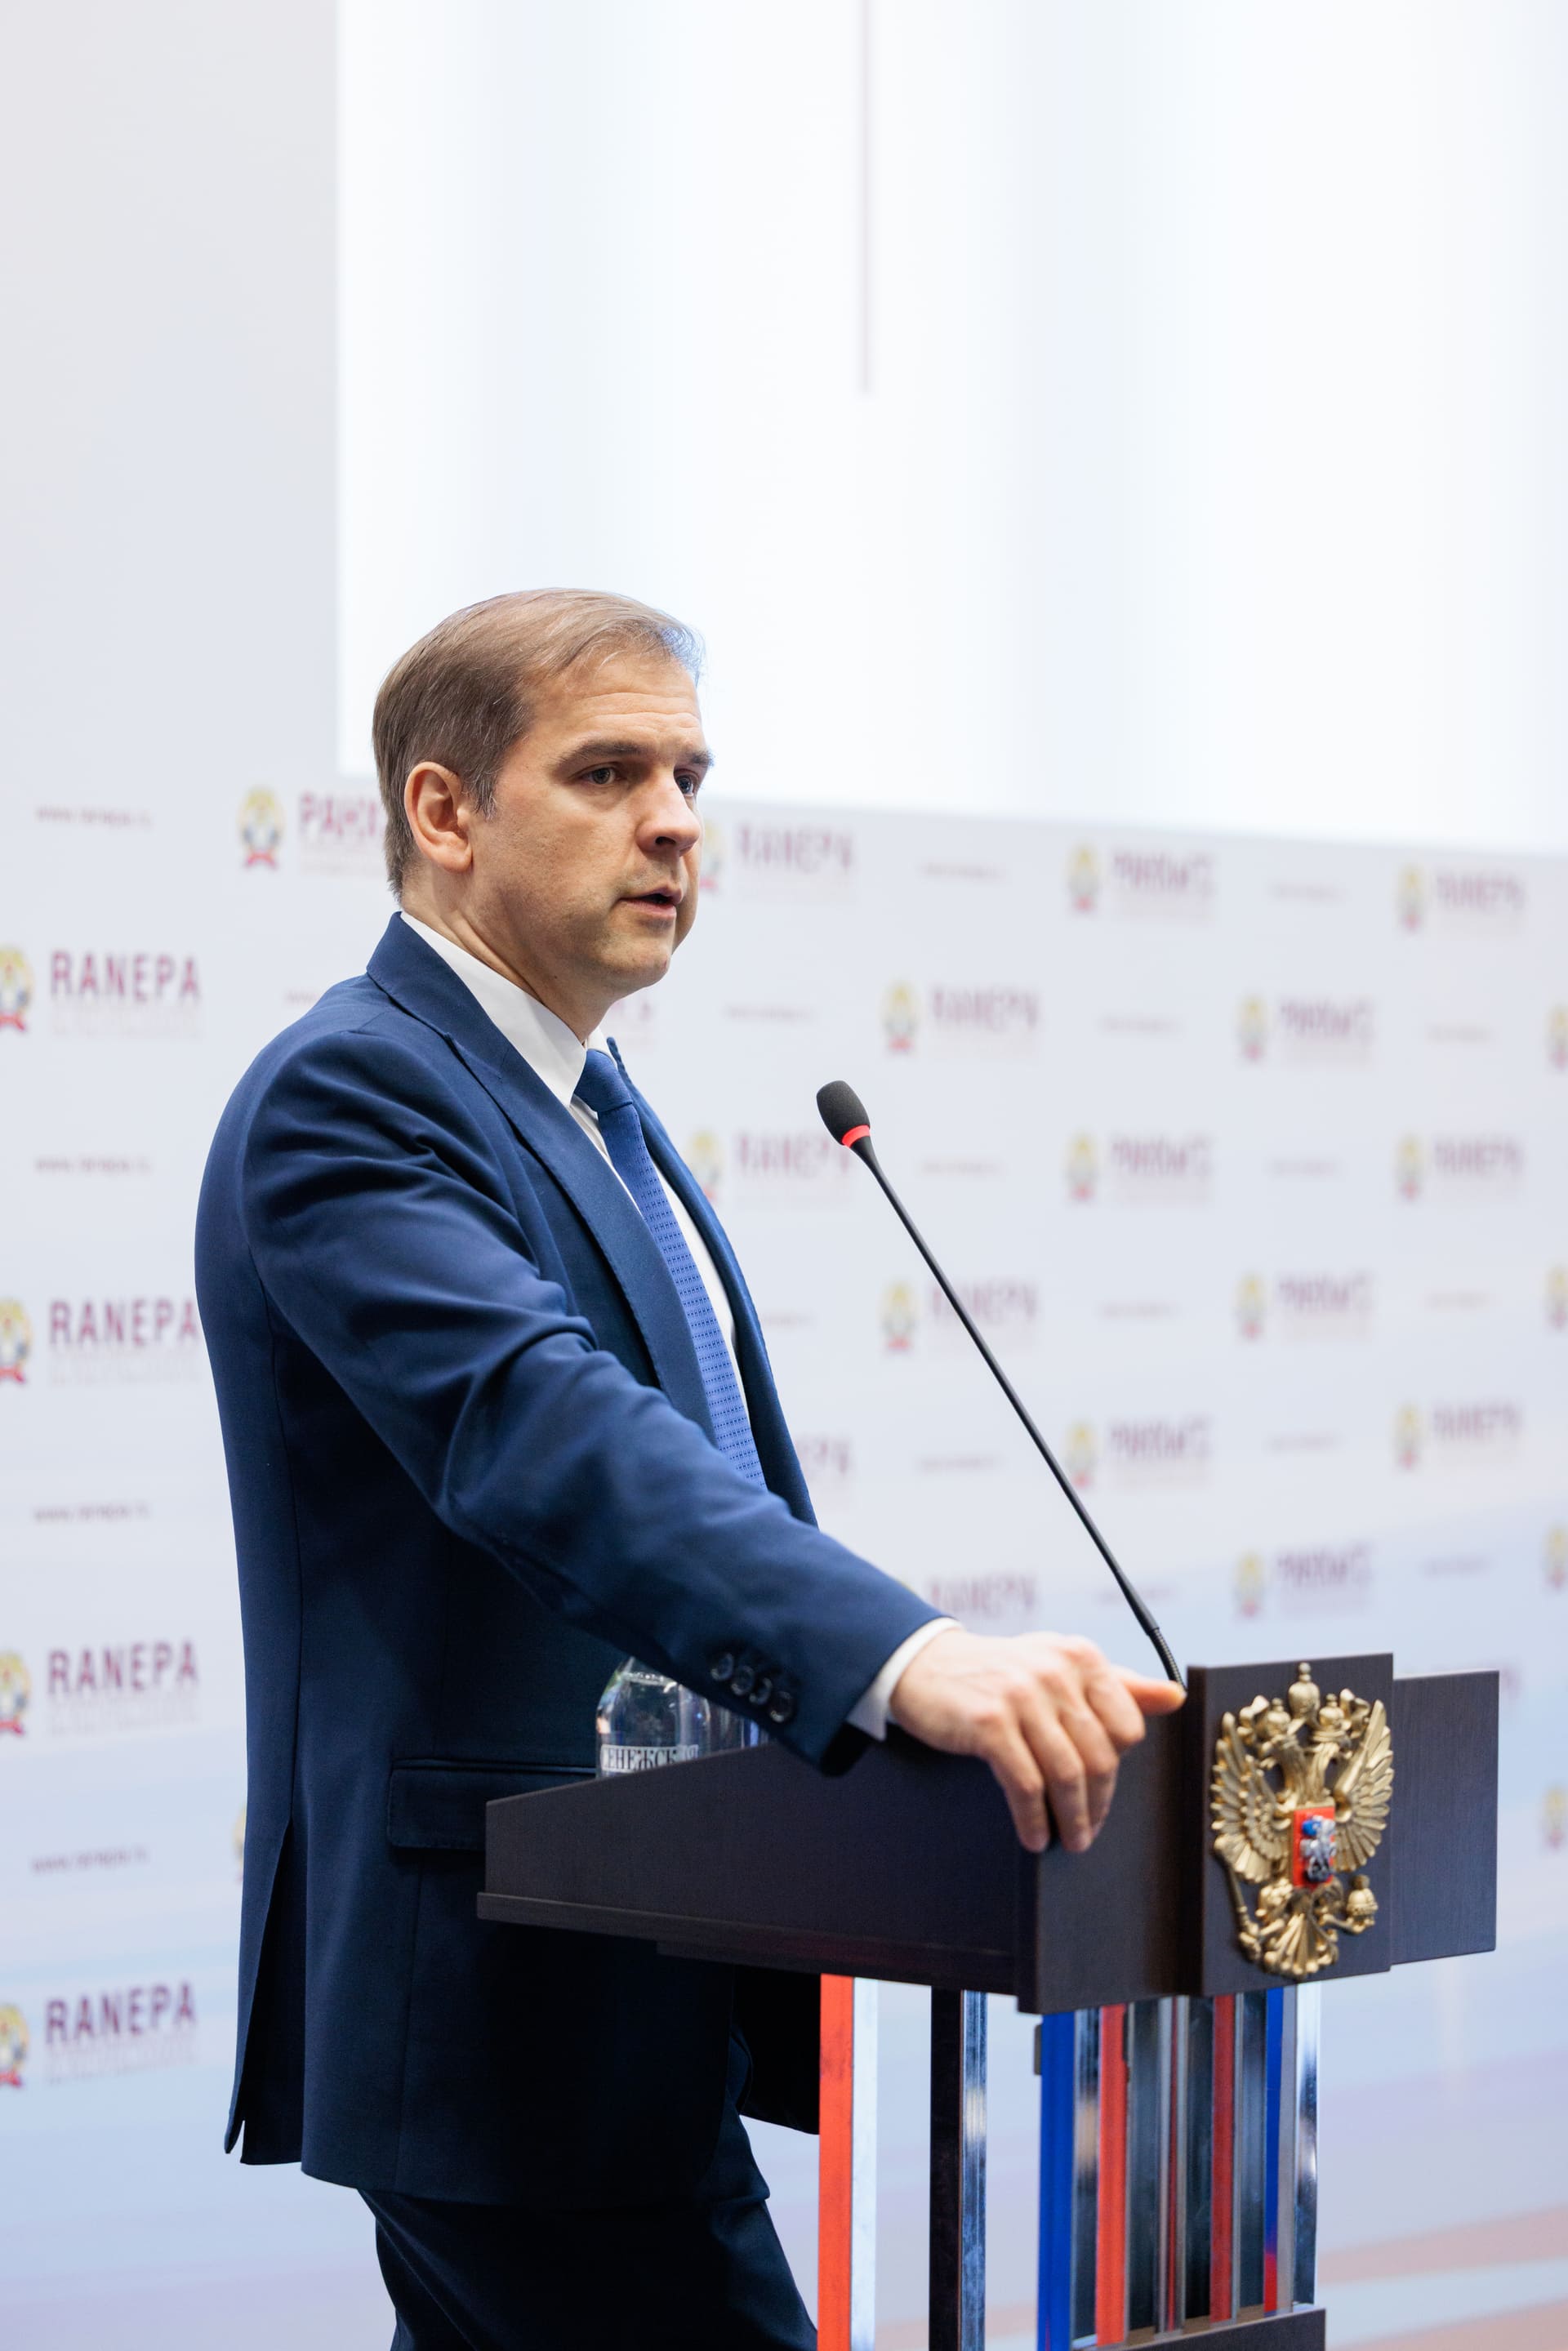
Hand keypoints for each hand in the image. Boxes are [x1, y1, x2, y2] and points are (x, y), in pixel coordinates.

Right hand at [887, 1628, 1184, 1853]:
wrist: (924, 1666)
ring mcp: (1022, 1695)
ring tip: (1068, 1840)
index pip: (1126, 1726)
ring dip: (1071, 1819)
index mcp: (1080, 1657)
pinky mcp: (990, 1721)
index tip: (1103, 1793)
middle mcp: (1055, 1671)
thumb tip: (1176, 1697)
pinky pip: (1025, 1784)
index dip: (1117, 1767)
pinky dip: (1032, 1818)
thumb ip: (1118, 1684)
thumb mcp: (1058, 1667)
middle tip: (1087, 1832)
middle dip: (1097, 1804)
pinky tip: (1033, 1835)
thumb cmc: (999, 1674)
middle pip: (1099, 1756)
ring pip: (1066, 1774)